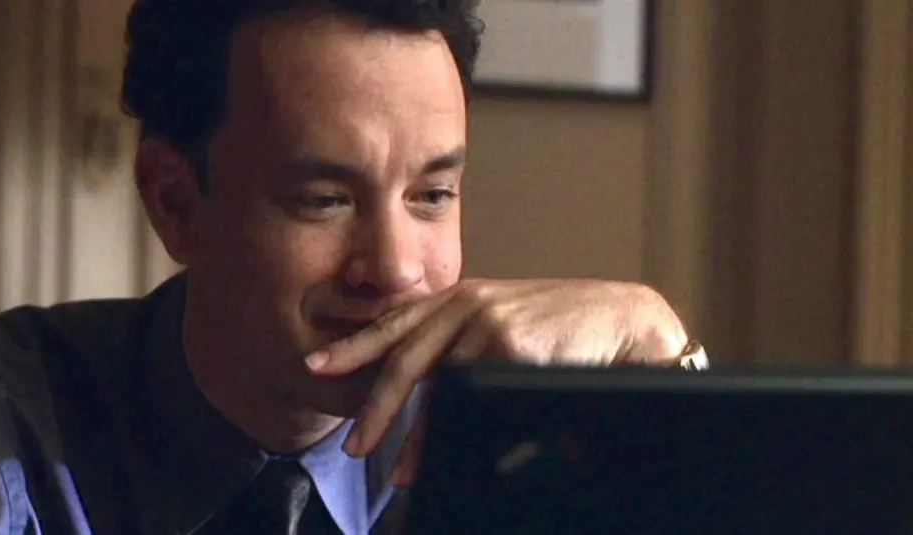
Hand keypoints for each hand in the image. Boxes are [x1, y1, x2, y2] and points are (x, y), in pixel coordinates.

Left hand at [304, 279, 691, 466]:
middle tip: (355, 445)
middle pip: (403, 359)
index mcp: (461, 297)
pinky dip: (453, 435)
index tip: (319, 365)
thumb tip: (430, 394)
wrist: (623, 321)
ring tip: (397, 472)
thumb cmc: (565, 327)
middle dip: (374, 407)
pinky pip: (470, 401)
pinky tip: (444, 456)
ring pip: (433, 389)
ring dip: (414, 437)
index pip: (396, 322)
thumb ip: (464, 342)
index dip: (355, 345)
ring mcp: (486, 323)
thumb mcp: (505, 321)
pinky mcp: (509, 346)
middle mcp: (467, 304)